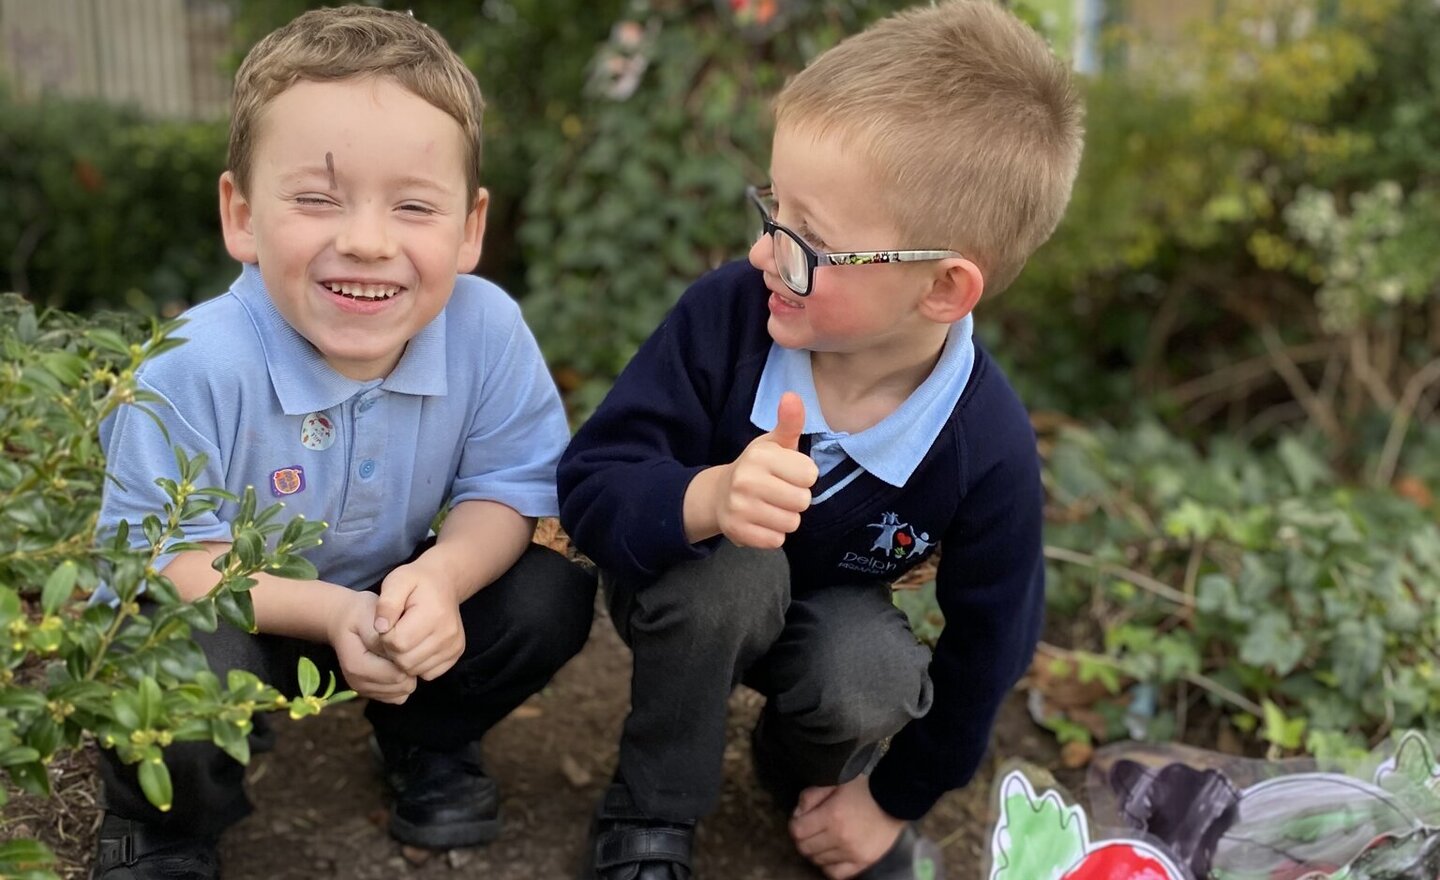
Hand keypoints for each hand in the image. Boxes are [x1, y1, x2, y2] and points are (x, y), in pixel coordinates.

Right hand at [326, 590, 416, 703]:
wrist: (345, 621)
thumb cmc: (362, 616)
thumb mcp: (372, 617)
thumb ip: (383, 639)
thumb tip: (398, 658)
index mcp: (357, 665)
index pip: (398, 674)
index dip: (410, 659)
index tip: (409, 643)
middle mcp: (358, 683)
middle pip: (402, 686)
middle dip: (410, 669)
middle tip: (407, 649)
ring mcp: (364, 690)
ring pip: (402, 694)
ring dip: (406, 677)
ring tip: (401, 656)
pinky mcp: (371, 693)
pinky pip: (398, 697)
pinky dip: (401, 684)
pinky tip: (397, 666)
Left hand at [373, 556, 465, 680]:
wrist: (444, 582)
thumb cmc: (416, 581)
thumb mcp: (397, 581)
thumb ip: (386, 603)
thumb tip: (380, 628)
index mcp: (434, 614)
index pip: (398, 643)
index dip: (385, 637)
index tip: (387, 624)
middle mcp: (449, 633)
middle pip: (406, 661)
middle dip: (393, 651)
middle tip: (394, 632)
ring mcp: (454, 646)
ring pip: (416, 670)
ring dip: (404, 659)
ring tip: (405, 638)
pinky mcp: (456, 654)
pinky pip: (429, 673)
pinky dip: (418, 664)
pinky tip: (417, 646)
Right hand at [716, 391, 818, 547]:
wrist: (719, 496)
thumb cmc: (757, 468)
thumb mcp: (774, 443)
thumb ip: (789, 422)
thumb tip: (792, 396)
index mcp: (760, 456)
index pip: (810, 474)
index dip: (803, 476)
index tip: (788, 473)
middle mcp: (746, 480)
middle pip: (803, 501)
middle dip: (796, 499)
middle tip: (779, 492)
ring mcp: (739, 507)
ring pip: (791, 523)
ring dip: (786, 518)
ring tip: (771, 507)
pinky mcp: (737, 531)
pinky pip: (776, 540)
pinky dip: (773, 534)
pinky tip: (761, 521)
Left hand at [790, 776, 906, 879]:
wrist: (895, 800)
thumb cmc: (863, 789)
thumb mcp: (835, 783)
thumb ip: (811, 796)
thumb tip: (797, 815)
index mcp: (831, 815)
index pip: (797, 831)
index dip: (795, 824)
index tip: (801, 820)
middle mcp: (840, 837)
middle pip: (805, 848)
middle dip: (803, 838)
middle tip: (811, 830)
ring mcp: (852, 853)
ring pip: (818, 861)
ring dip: (817, 851)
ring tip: (825, 839)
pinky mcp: (863, 863)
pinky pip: (835, 873)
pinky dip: (830, 866)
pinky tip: (833, 854)